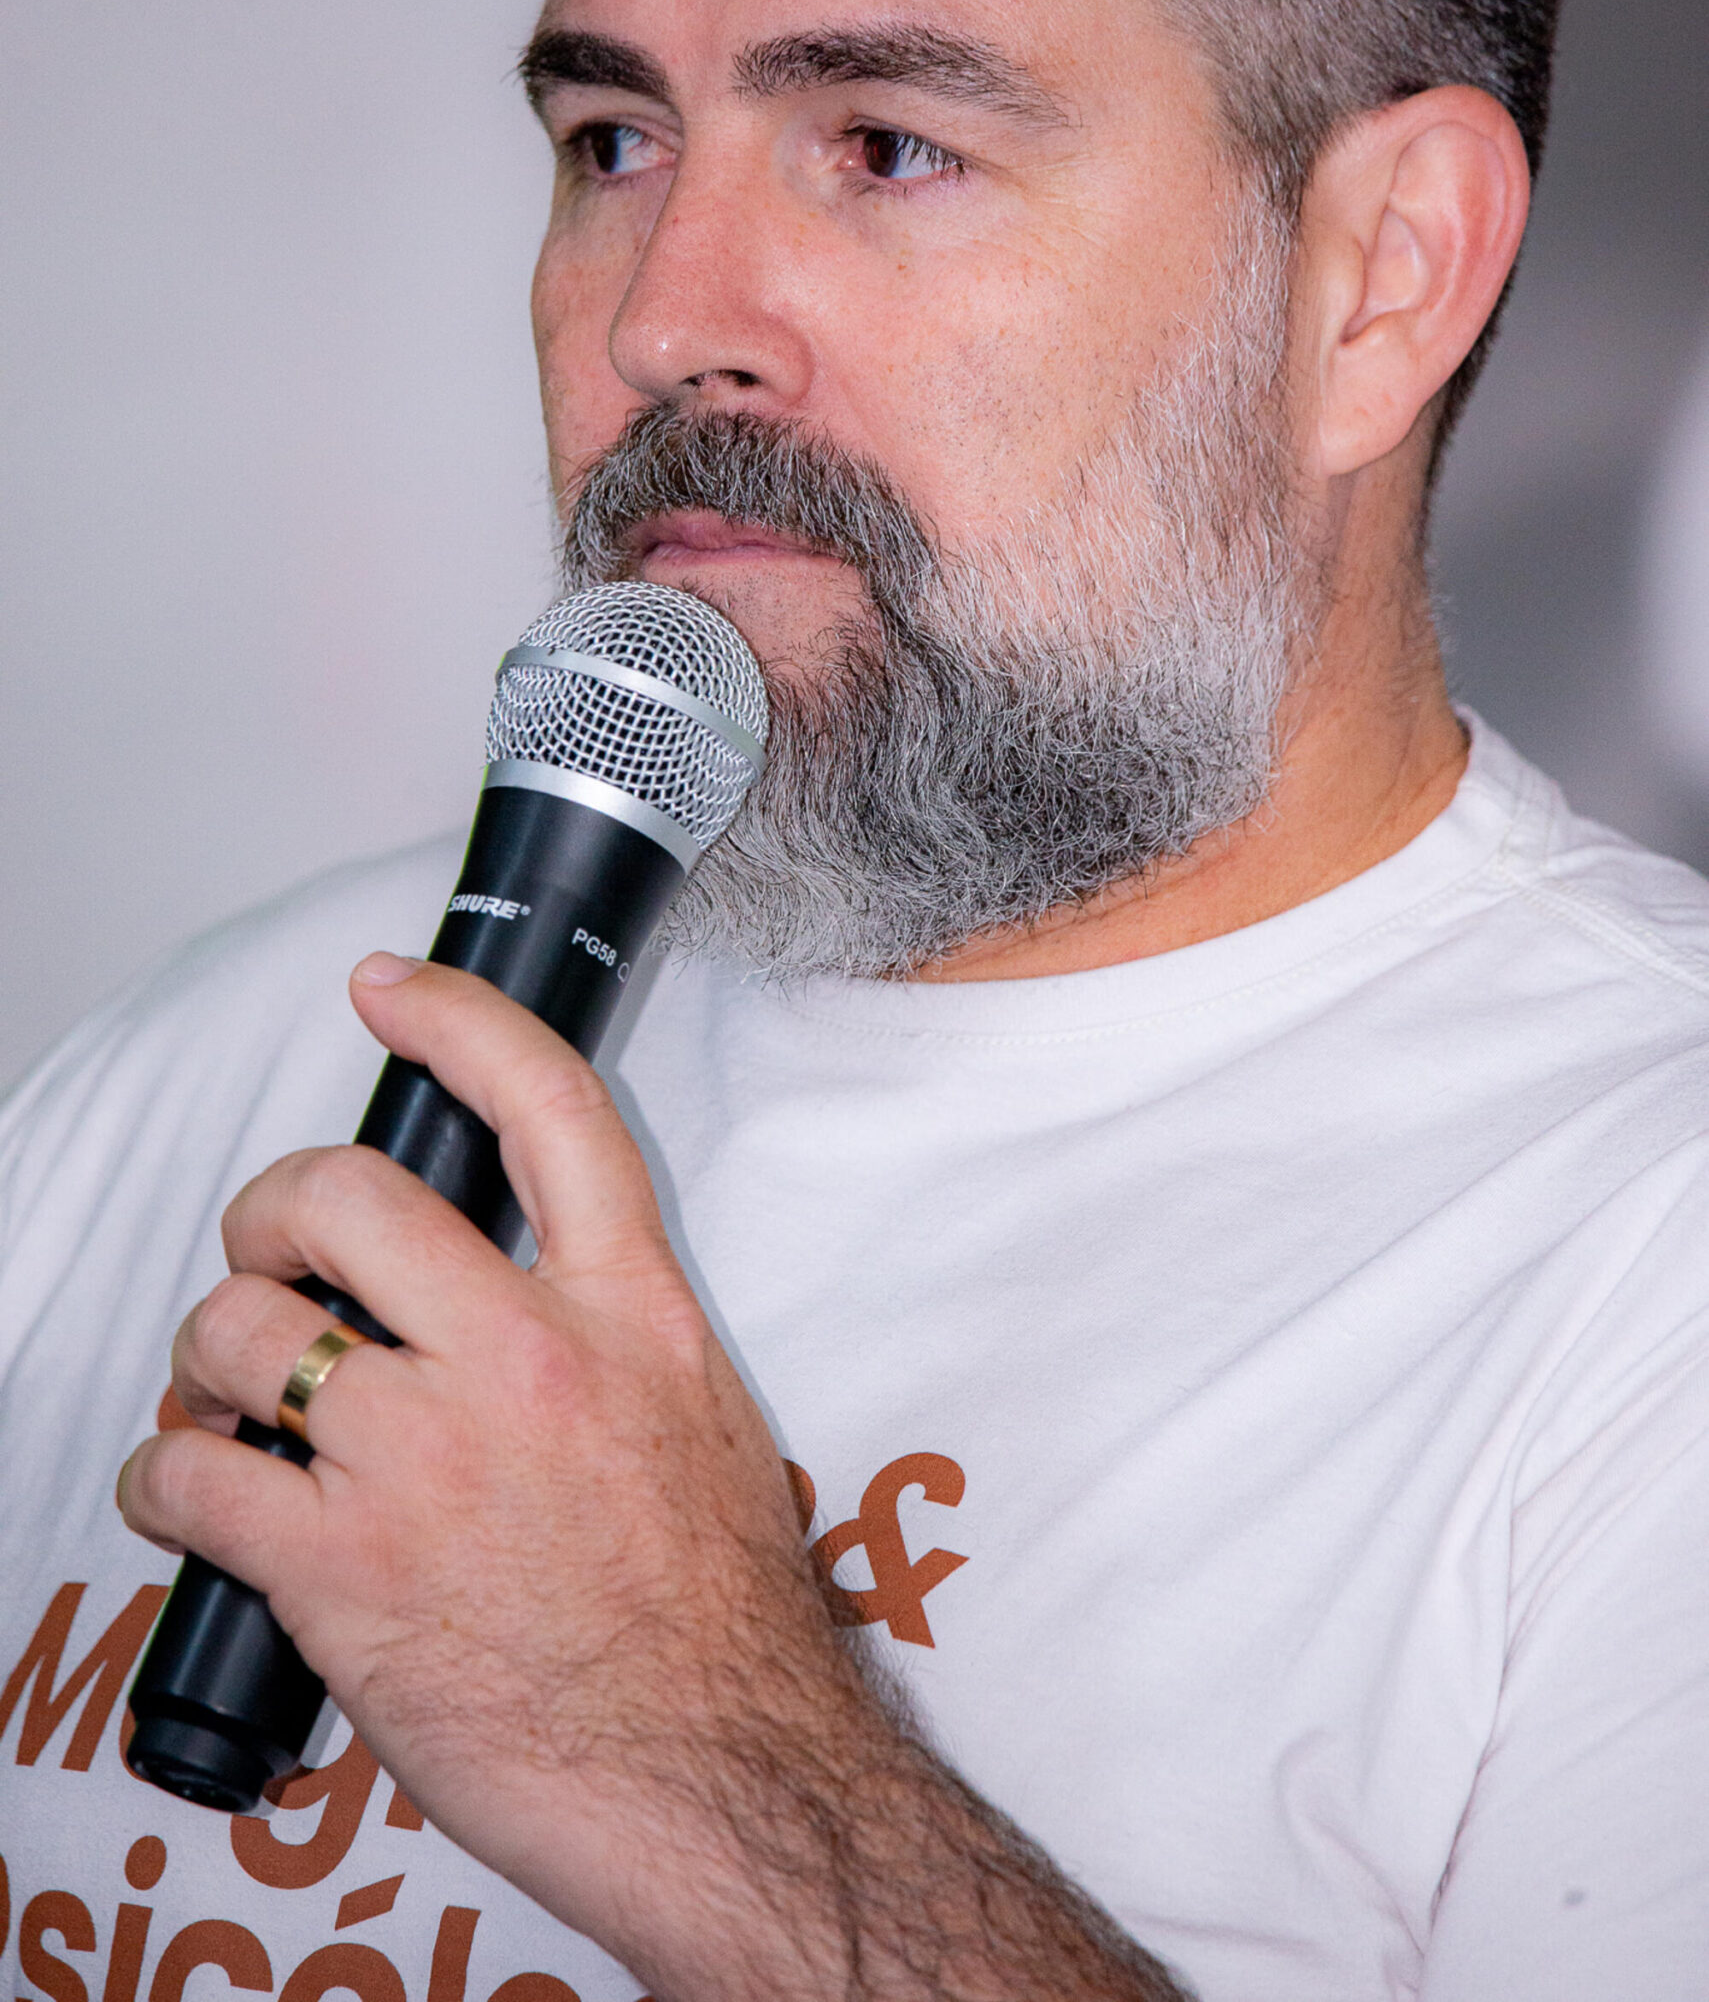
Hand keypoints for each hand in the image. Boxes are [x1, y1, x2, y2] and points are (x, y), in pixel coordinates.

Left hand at [119, 956, 1185, 2001]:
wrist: (721, 1773)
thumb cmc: (715, 1622)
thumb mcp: (697, 1418)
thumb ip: (604, 1333)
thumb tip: (501, 1297)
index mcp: (629, 1311)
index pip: (545, 1108)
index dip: (453, 1019)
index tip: (386, 986)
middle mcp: (526, 1358)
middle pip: (346, 1195)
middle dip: (271, 1212)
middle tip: (267, 1259)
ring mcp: (428, 1458)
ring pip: (245, 1332)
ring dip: (208, 1361)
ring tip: (225, 1404)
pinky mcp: (348, 1568)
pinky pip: (192, 1479)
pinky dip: (162, 1480)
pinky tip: (187, 1494)